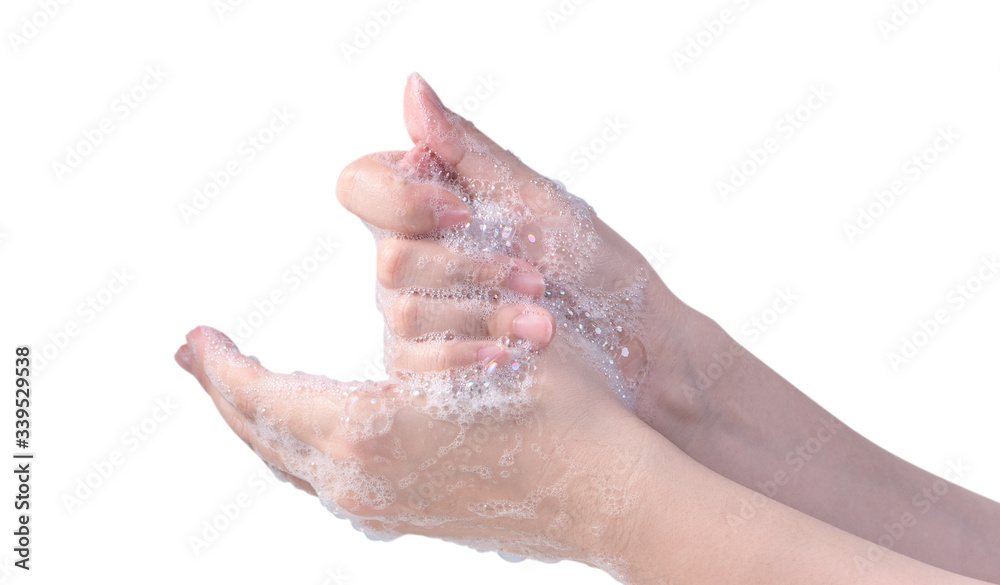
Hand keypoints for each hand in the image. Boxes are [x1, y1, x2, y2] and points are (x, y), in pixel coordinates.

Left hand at [174, 78, 667, 571]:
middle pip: (262, 433)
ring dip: (260, 418)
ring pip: (290, 462)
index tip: (193, 337)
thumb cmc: (563, 397)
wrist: (609, 490)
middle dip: (225, 391)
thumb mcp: (490, 308)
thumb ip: (429, 240)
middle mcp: (357, 481)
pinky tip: (306, 423)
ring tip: (241, 386)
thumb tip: (409, 117)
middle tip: (197, 357)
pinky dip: (299, 446)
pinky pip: (326, 481)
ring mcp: (381, 508)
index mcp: (364, 429)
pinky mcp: (406, 518)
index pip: (256, 393)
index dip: (219, 362)